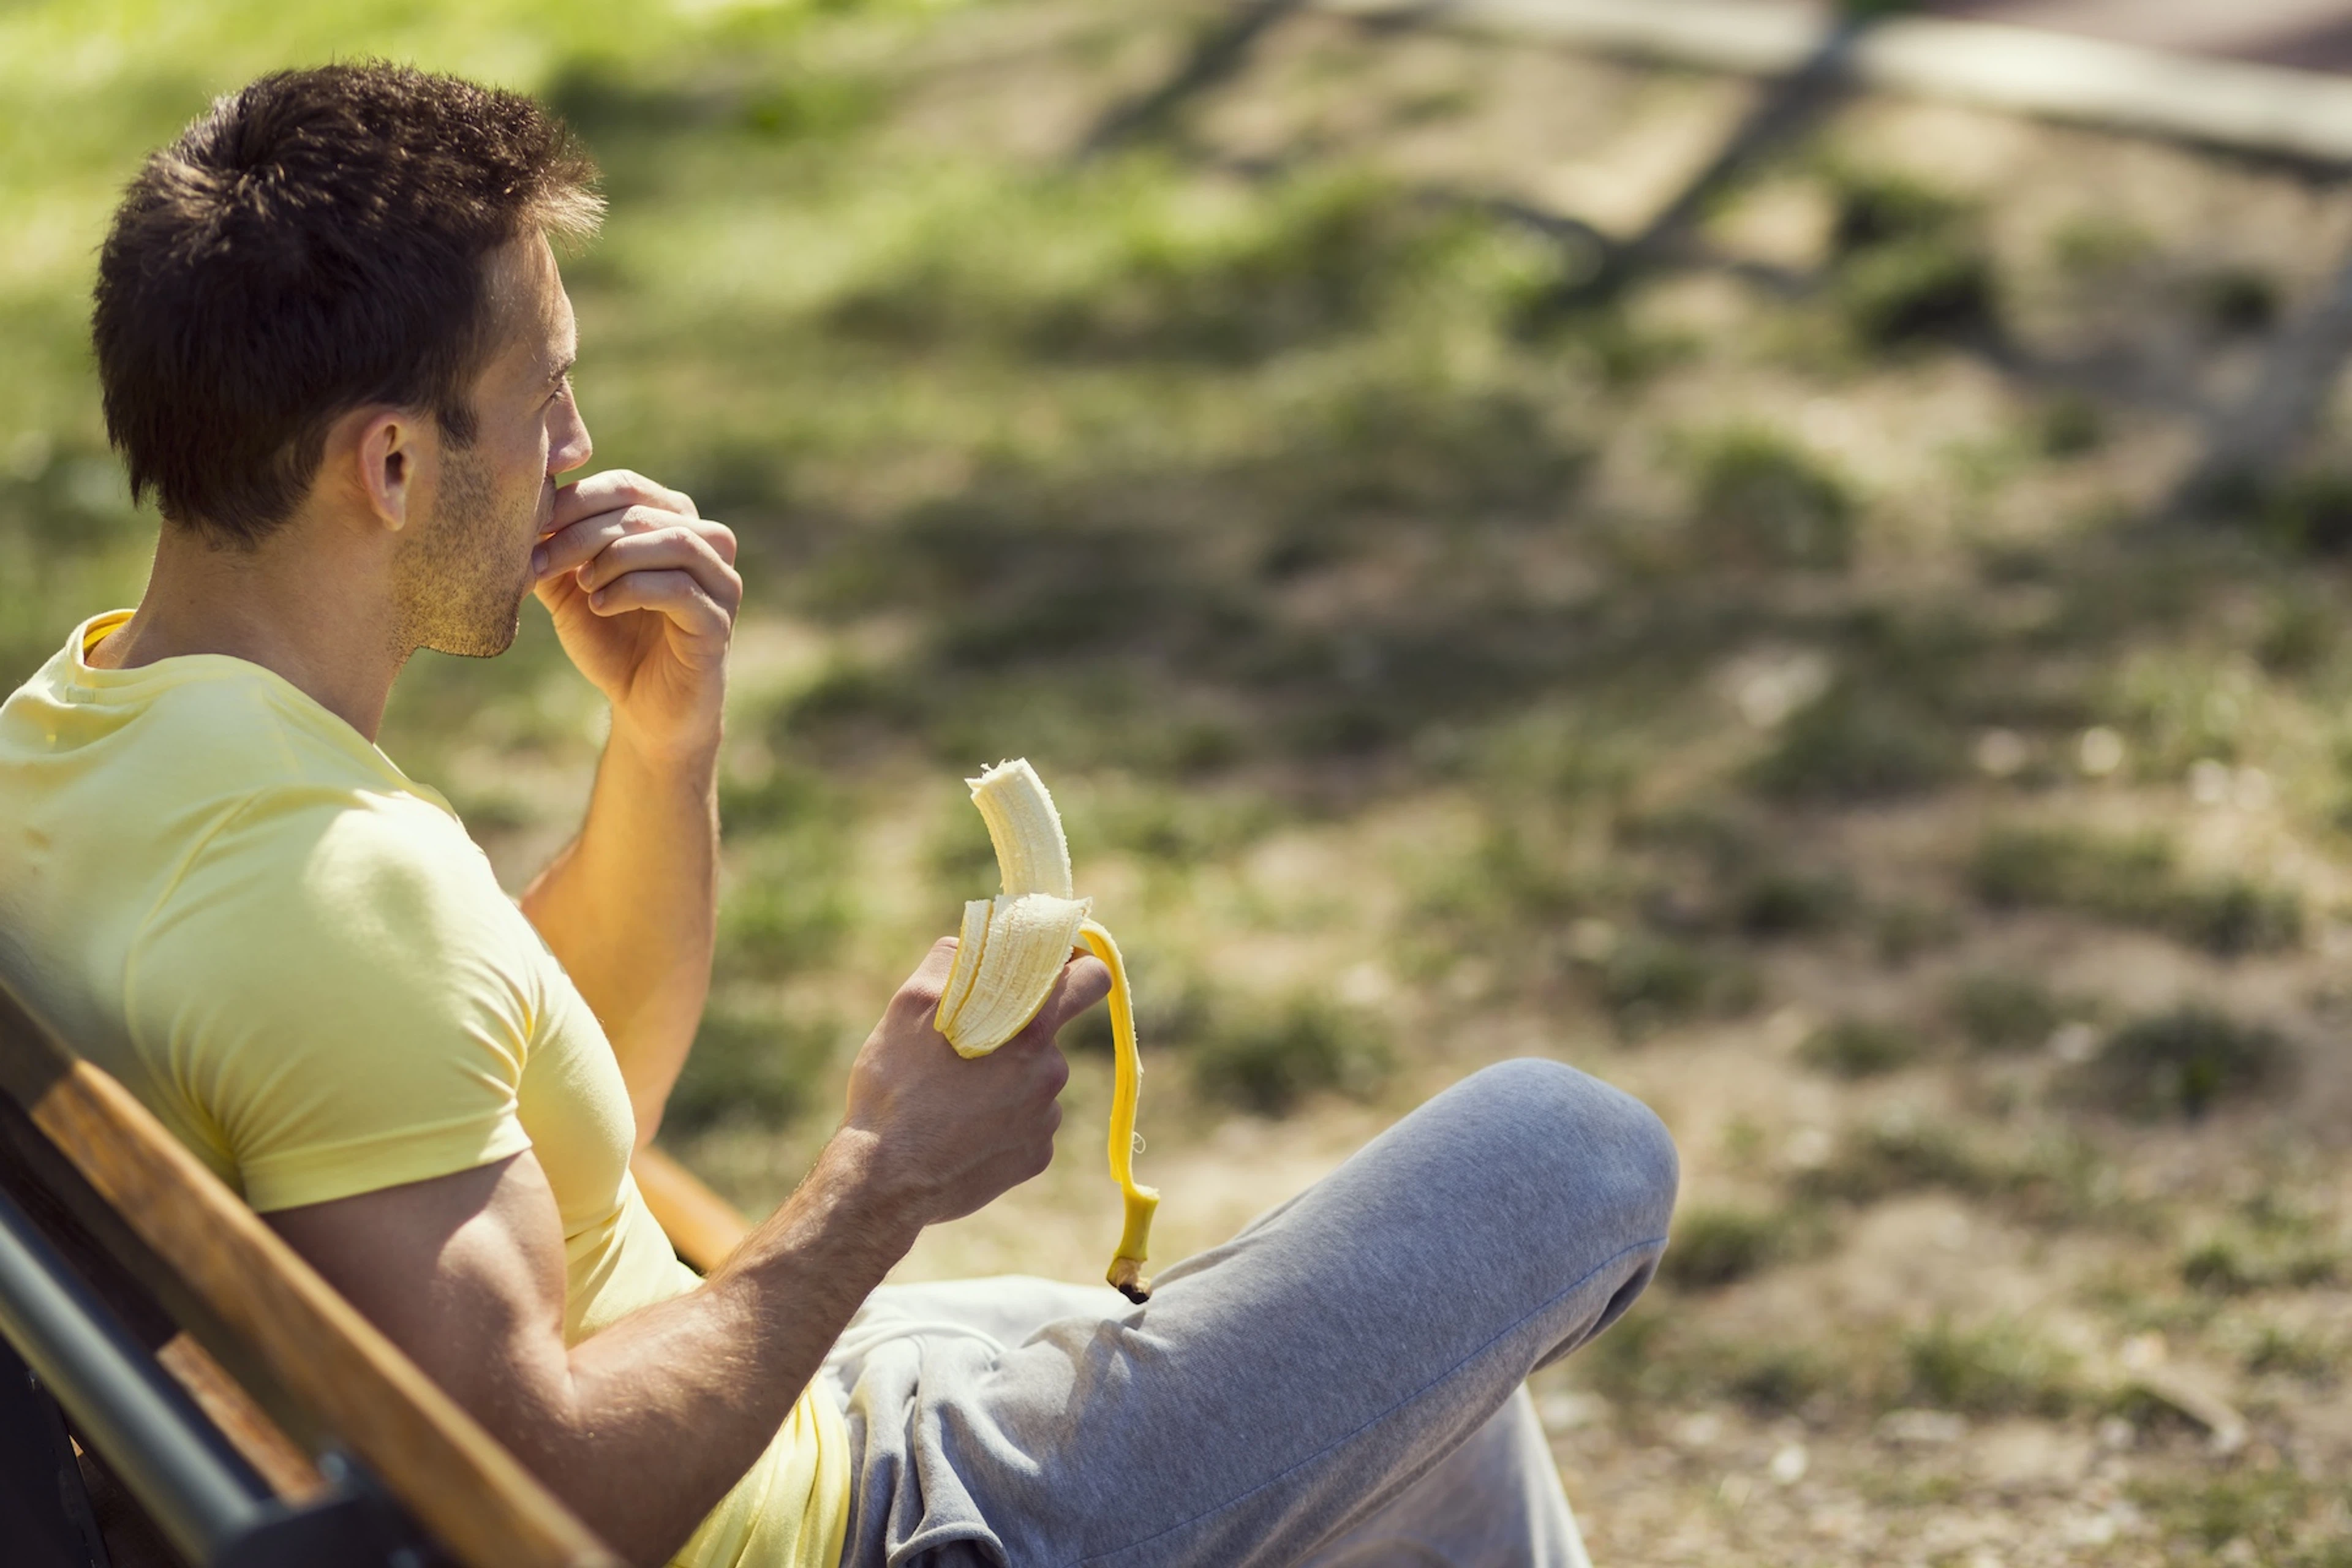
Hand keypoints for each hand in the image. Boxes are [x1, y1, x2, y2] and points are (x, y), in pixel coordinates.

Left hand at [535, 471, 740, 758]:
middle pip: (645, 510)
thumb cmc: (613, 644)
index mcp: (673, 524)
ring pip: (674, 540)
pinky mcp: (720, 623)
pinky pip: (680, 588)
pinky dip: (632, 590)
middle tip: (542, 561)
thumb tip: (522, 509)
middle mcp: (707, 545)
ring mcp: (720, 583)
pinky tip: (599, 606)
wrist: (645, 712)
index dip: (575, 500)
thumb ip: (555, 550)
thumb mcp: (571, 589)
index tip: (531, 529)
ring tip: (581, 585)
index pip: (627, 486)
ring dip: (614, 556)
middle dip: (583, 532)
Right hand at [839, 938, 1109, 1229]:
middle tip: (964, 1051)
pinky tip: (959, 1131)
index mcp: (1030, 1028)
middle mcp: (1051, 1072)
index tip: (1050, 971)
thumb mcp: (910, 1005)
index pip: (1091, 978)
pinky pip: (1027, 1123)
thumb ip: (954, 960)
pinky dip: (1000, 1121)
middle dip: (1013, 1035)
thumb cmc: (896, 1087)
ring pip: (1033, 1081)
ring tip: (949, 1099)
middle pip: (1046, 1035)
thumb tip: (981, 941)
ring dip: (1003, 1081)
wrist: (886, 1181)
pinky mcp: (1036, 1157)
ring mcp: (1047, 1119)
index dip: (1074, 967)